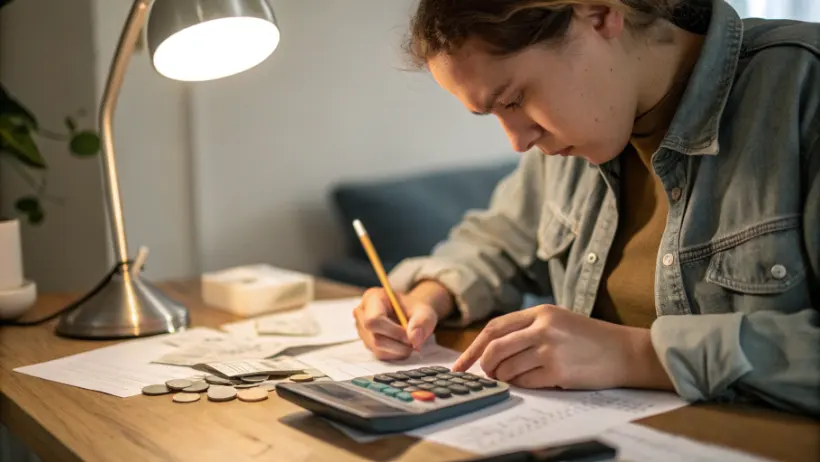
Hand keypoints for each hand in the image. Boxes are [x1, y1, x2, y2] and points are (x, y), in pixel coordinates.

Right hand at [353, 287, 438, 359]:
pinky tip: (402, 344)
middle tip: (414, 340)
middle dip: (399, 343)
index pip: (374, 320)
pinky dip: (396, 353)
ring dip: (399, 350)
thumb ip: (422, 322)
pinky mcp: (367, 343)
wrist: (410, 314)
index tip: (410, 334)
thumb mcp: (424, 311)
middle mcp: (362, 314)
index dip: (393, 331)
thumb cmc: (414, 310)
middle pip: (376, 338)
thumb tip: (414, 339)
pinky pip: (381, 355)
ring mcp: (362, 330)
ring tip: (409, 340)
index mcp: (372, 298)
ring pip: (378, 349)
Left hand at [452, 305, 673, 390]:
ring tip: (513, 377)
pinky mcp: (559, 371)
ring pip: (508, 368)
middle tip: (485, 374)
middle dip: (484, 365)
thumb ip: (527, 328)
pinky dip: (522, 385)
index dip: (473, 347)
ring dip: (504, 377)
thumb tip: (490, 348)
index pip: (495, 327)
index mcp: (540, 312)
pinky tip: (531, 382)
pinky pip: (526, 382)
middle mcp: (543, 328)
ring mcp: (551, 349)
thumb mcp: (557, 321)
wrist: (625, 352)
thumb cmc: (589, 339)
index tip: (460, 364)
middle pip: (495, 348)